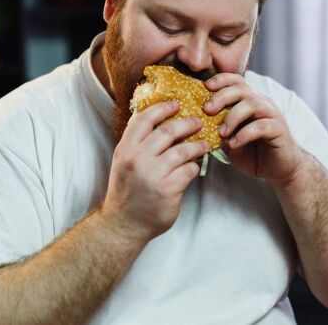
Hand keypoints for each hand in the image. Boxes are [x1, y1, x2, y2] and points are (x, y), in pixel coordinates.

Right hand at [101, 101, 208, 241]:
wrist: (124, 224)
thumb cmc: (126, 191)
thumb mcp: (123, 162)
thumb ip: (136, 142)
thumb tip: (157, 119)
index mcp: (125, 149)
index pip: (144, 119)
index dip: (163, 108)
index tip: (176, 104)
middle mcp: (138, 159)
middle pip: (168, 131)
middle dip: (187, 124)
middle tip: (198, 122)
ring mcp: (153, 175)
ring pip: (182, 151)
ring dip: (197, 145)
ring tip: (204, 145)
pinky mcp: (168, 190)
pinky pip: (188, 170)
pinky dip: (194, 167)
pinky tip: (194, 167)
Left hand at [203, 74, 305, 186]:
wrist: (279, 170)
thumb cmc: (253, 153)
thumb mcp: (230, 140)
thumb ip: (218, 130)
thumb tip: (197, 124)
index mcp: (250, 101)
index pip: (236, 81)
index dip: (221, 80)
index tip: (205, 87)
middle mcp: (262, 103)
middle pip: (242, 89)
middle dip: (222, 97)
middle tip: (207, 110)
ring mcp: (272, 115)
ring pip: (252, 104)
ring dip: (233, 116)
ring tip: (221, 132)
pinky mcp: (279, 130)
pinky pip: (261, 126)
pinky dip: (245, 134)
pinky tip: (234, 143)